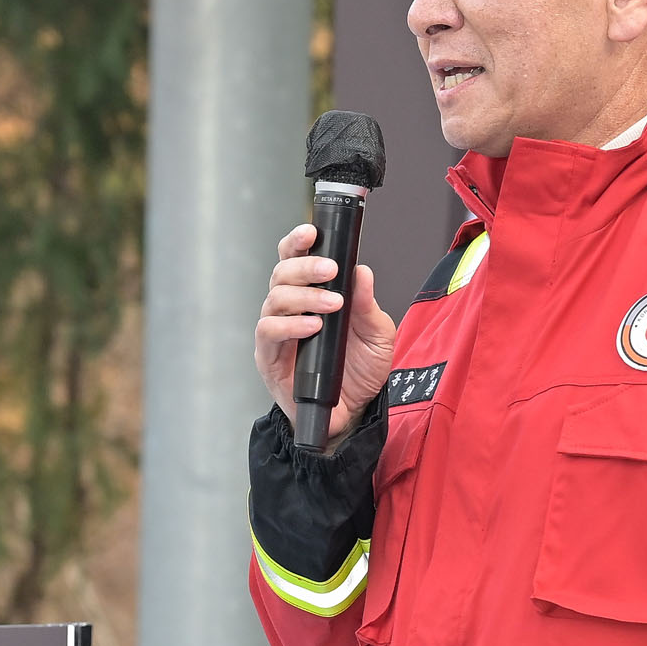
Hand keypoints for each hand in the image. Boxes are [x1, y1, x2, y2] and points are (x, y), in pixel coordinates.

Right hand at [254, 223, 395, 443]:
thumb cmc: (361, 371)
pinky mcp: (269, 357)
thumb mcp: (378, 334)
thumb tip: (362, 271)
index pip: (295, 259)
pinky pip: (268, 332)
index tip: (311, 232)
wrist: (354, 413)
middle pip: (281, 273)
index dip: (297, 242)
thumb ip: (369, 304)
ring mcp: (278, 333)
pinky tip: (312, 326)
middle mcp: (290, 310)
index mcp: (312, 295)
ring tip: (331, 305)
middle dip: (304, 266)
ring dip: (304, 296)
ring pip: (274, 299)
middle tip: (329, 269)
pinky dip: (290, 325)